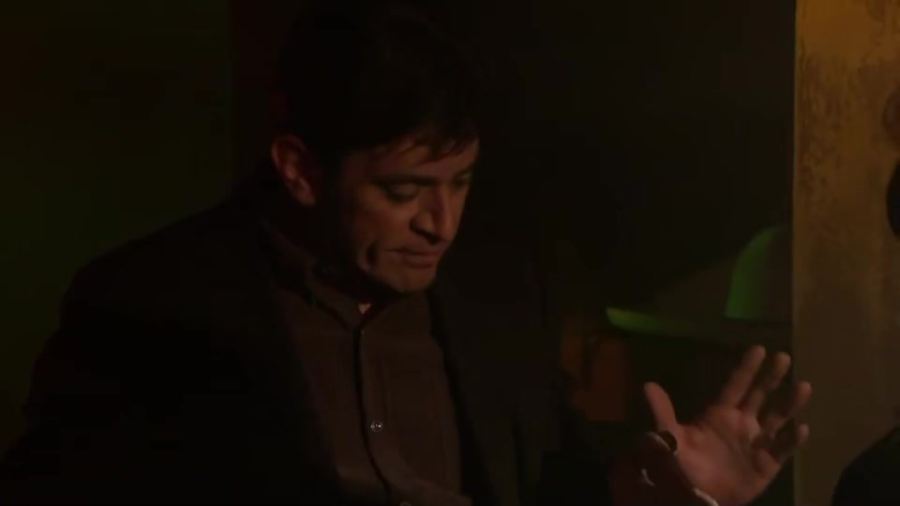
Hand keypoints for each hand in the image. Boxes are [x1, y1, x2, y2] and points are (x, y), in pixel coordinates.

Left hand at [642, 345, 811, 505]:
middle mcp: (742, 424)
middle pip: (760, 396)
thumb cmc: (682, 464)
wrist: (694, 496)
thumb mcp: (670, 437)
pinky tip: (802, 427)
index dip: (747, 368)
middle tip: (784, 356)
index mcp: (719, 414)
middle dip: (771, 377)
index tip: (760, 348)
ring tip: (803, 385)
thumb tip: (648, 385)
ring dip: (790, 403)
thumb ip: (663, 412)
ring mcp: (756, 443)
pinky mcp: (767, 464)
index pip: (736, 385)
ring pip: (778, 419)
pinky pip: (783, 449)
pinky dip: (793, 439)